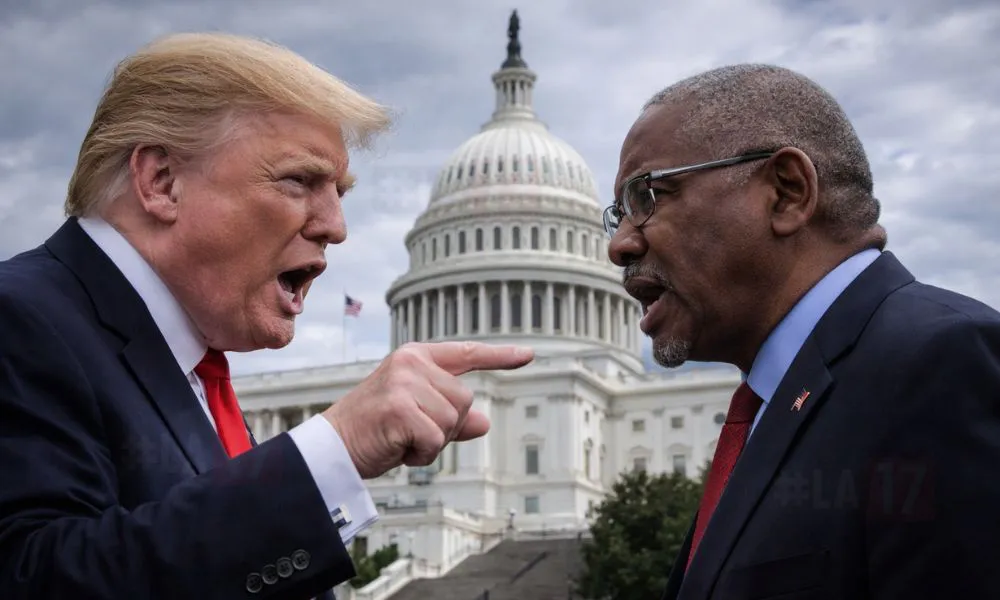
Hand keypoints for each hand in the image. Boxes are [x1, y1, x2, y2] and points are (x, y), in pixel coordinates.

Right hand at [323, 341, 533, 478]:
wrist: (331, 448)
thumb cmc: (374, 432)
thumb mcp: (417, 420)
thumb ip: (451, 418)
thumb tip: (484, 422)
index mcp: (417, 357)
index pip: (467, 354)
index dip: (500, 356)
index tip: (529, 355)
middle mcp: (411, 362)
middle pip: (465, 400)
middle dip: (446, 426)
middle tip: (411, 432)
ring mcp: (404, 382)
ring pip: (454, 420)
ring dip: (433, 441)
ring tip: (401, 439)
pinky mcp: (399, 407)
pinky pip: (436, 439)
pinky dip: (422, 454)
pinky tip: (398, 449)